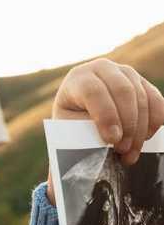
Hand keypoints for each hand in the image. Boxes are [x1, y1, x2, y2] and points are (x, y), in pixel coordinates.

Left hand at [46, 59, 163, 201]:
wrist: (78, 120)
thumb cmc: (71, 130)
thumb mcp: (69, 133)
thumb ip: (82, 137)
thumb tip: (97, 155)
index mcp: (78, 79)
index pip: (94, 92)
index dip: (106, 115)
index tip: (111, 140)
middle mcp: (102, 68)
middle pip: (123, 91)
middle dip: (127, 124)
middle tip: (123, 152)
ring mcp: (124, 72)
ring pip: (141, 95)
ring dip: (140, 127)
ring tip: (131, 154)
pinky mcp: (140, 82)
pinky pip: (155, 98)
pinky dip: (156, 119)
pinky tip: (148, 138)